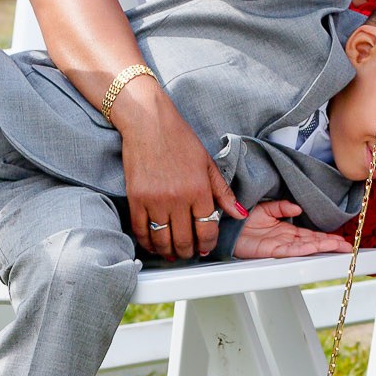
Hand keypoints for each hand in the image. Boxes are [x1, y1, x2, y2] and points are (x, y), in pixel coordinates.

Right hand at [114, 84, 244, 259]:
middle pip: (184, 240)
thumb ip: (223, 192)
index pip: (207, 229)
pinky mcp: (136, 199)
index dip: (207, 244)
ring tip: (173, 253)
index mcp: (199, 189)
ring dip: (169, 252)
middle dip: (189, 252)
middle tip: (190, 252)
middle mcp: (178, 198)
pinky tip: (153, 244)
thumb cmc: (179, 138)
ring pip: (162, 240)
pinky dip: (147, 242)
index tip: (205, 247)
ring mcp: (155, 200)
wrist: (148, 122)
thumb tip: (240, 214)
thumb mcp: (207, 163)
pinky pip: (141, 230)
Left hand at [232, 200, 354, 258]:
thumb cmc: (242, 218)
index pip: (311, 235)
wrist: (225, 223)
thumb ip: (282, 207)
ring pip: (305, 248)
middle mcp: (285, 239)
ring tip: (337, 248)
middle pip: (312, 243)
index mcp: (286, 229)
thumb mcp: (267, 207)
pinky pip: (289, 250)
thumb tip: (297, 207)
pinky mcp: (269, 250)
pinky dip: (302, 249)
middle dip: (330, 245)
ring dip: (321, 248)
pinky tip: (313, 248)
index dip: (326, 238)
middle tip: (347, 247)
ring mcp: (278, 246)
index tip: (340, 240)